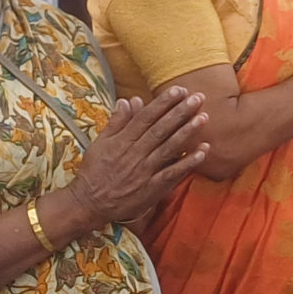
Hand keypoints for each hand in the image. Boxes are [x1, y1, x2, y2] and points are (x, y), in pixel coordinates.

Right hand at [63, 88, 210, 225]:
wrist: (89, 203)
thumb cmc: (95, 171)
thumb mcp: (100, 143)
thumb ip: (116, 122)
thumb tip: (127, 100)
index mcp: (122, 141)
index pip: (145, 117)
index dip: (163, 103)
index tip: (179, 90)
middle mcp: (135, 154)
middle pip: (160, 129)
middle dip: (180, 112)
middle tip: (198, 97)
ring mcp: (145, 171)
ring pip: (168, 148)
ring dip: (187, 133)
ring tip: (203, 117)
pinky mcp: (152, 188)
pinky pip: (172, 173)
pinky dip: (188, 162)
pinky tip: (202, 151)